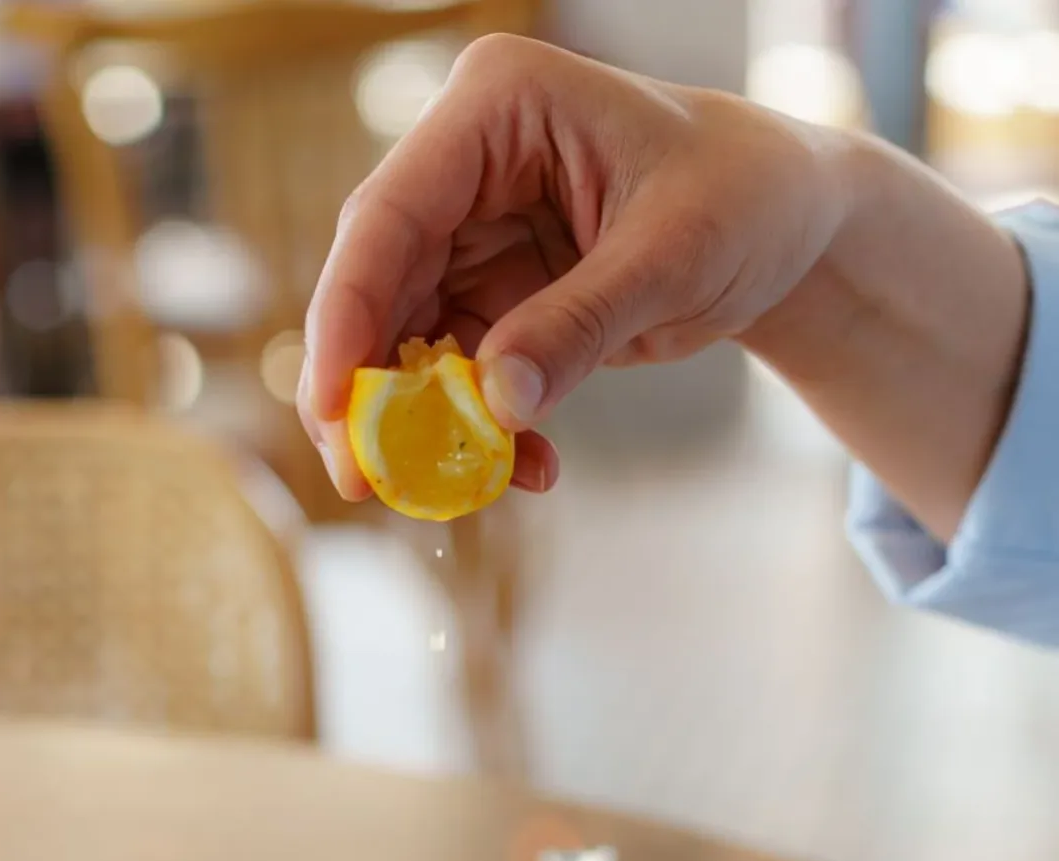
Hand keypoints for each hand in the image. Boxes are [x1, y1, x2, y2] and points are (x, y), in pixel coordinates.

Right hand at [299, 34, 847, 502]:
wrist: (788, 225)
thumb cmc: (744, 199)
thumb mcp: (671, 259)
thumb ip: (578, 326)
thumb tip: (492, 406)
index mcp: (496, 106)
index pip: (390, 212)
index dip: (348, 313)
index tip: (333, 406)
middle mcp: (467, 164)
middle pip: (379, 281)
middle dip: (368, 388)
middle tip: (361, 479)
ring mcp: (477, 231)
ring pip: (409, 337)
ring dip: (423, 421)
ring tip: (444, 494)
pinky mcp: (499, 291)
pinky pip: (461, 371)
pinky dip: (482, 427)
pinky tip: (524, 469)